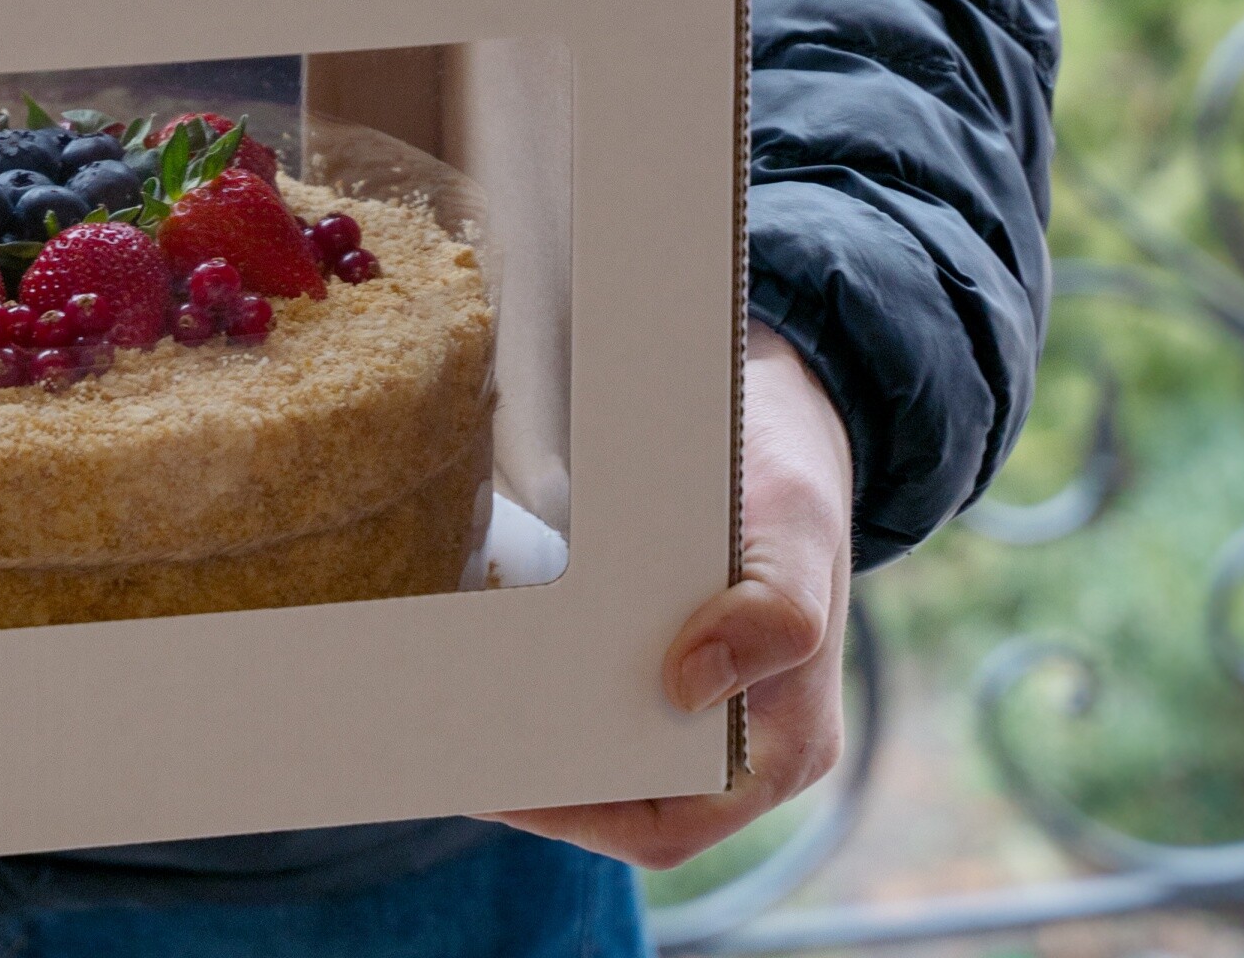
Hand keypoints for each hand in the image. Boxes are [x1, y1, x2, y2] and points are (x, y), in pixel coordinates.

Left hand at [484, 320, 851, 868]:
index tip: (495, 785)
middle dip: (534, 778)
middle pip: (621, 796)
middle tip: (448, 742)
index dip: (576, 816)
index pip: (668, 824)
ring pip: (601, 748)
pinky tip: (480, 656)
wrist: (787, 419)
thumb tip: (686, 685)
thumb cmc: (799, 480)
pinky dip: (540, 683)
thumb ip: (775, 616)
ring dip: (528, 733)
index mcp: (783, 747)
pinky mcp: (659, 658)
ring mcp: (695, 704)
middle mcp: (736, 744)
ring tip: (444, 707)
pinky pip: (594, 692)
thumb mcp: (800, 534)